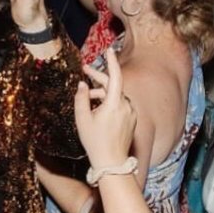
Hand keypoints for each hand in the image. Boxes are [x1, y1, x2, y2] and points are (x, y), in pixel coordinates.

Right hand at [74, 49, 136, 169]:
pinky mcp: (132, 120)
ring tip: (87, 97)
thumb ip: (81, 98)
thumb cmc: (95, 142)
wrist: (112, 163)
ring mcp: (131, 113)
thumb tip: (82, 85)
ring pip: (115, 96)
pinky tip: (97, 109)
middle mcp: (126, 106)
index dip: (112, 62)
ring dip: (102, 93)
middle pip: (113, 85)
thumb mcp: (82, 119)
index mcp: (114, 104)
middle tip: (85, 71)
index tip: (109, 50)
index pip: (115, 76)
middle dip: (98, 78)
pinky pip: (120, 105)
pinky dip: (109, 102)